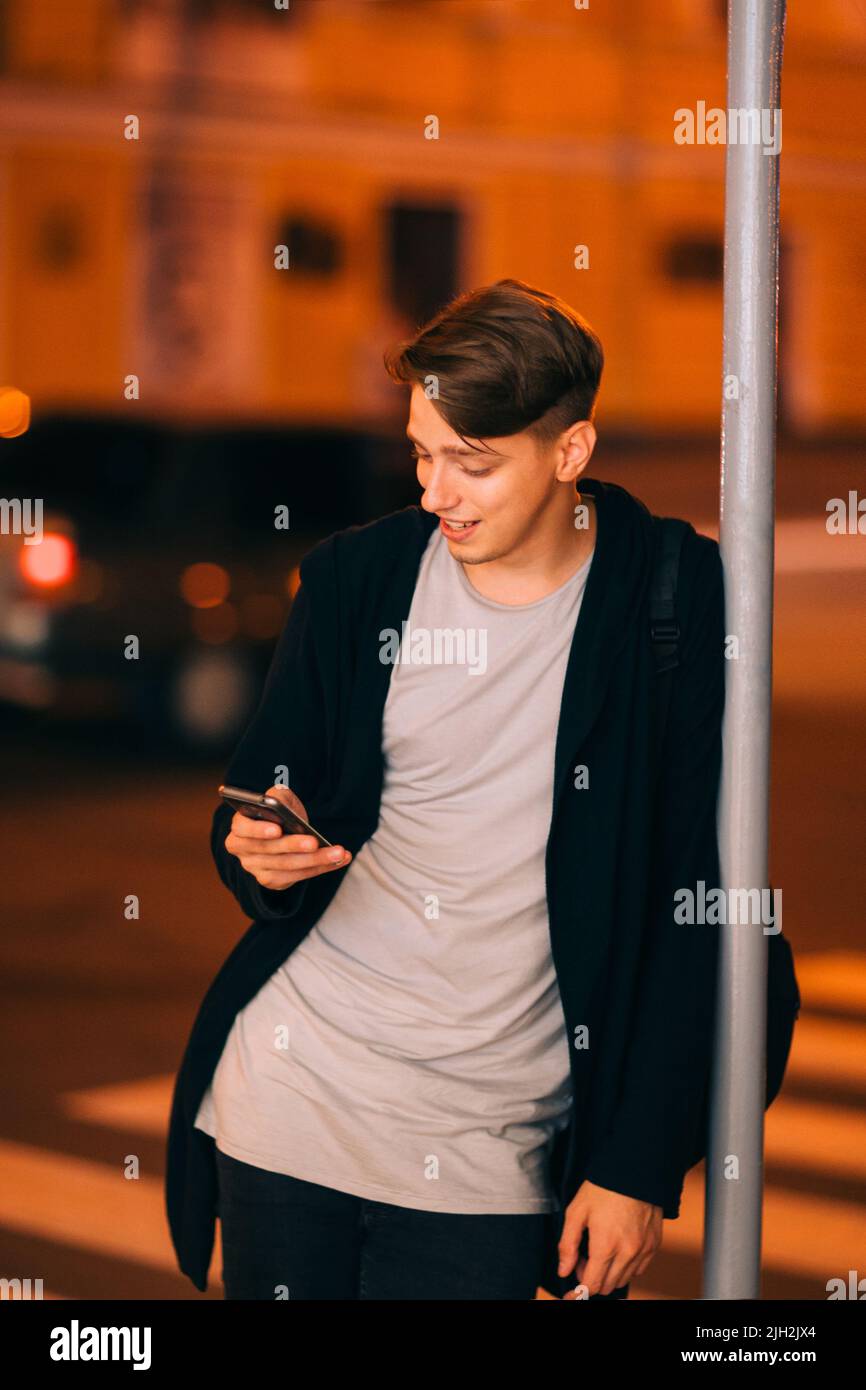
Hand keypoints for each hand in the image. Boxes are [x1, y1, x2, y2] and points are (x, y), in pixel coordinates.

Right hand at [224, 785, 350, 890]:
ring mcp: (256, 869)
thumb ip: (276, 796)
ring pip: (287, 866)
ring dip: (315, 860)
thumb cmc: (280, 813)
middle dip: (294, 846)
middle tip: (314, 842)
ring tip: (338, 852)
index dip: (258, 830)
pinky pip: (298, 876)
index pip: (242, 829)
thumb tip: (277, 803)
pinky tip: (339, 860)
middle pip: (269, 850)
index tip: (277, 829)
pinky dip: (320, 868)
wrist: (286, 831)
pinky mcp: (272, 881)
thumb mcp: (279, 798)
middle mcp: (243, 851)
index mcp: (239, 827)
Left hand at [557, 1180, 661, 1297]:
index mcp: (606, 1245)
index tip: (571, 1290)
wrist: (634, 1170)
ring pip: (624, 1279)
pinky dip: (626, 1267)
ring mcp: (643, 1250)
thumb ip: (567, 1244)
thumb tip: (563, 1270)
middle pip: (608, 1286)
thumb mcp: (576, 1211)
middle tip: (584, 1257)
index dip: (579, 1290)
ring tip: (600, 1250)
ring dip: (609, 1274)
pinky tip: (617, 1248)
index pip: (593, 1285)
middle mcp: (628, 1252)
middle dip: (592, 1278)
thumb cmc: (603, 1188)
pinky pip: (639, 1269)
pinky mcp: (654, 1245)